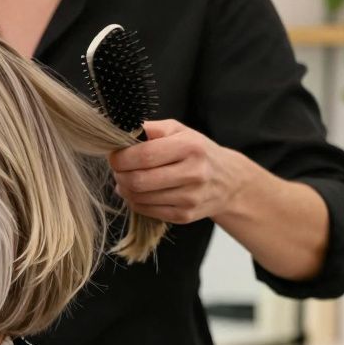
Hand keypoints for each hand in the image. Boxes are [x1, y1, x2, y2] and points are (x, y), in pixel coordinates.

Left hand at [108, 119, 250, 224]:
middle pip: (138, 180)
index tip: (114, 156)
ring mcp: (190, 198)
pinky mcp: (185, 215)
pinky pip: (146, 210)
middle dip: (119, 174)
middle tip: (118, 169)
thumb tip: (119, 132)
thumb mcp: (178, 131)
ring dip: (124, 188)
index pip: (144, 155)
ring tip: (127, 179)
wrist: (229, 181)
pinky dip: (135, 201)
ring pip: (139, 197)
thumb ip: (150, 129)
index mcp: (190, 147)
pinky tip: (139, 192)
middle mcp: (193, 173)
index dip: (121, 158)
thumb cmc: (197, 151)